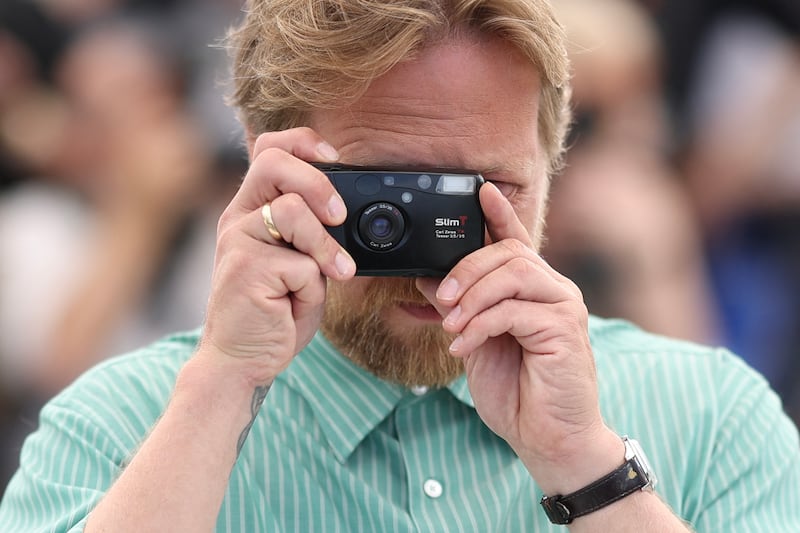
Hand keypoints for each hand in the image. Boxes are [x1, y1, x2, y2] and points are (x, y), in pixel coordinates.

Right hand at [199, 128, 355, 385]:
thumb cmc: (274, 312)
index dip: (304, 143)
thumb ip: (313, 233)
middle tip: (339, 217)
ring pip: (292, 211)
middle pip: (274, 162)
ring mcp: (237, 242)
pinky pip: (300, 264)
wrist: (243, 360)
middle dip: (319, 183)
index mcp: (251, 210)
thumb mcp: (300, 263)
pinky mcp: (246, 270)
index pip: (269, 150)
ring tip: (335, 273)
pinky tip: (296, 304)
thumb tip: (348, 211)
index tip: (334, 159)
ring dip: (325, 246)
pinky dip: (312, 288)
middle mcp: (238, 218)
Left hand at [417, 182, 620, 492]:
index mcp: (533, 290)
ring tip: (450, 325)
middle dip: (466, 269)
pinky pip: (514, 310)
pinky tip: (462, 346)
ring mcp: (564, 307)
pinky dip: (480, 325)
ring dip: (471, 297)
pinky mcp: (565, 328)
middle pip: (508, 253)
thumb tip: (428, 278)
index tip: (480, 190)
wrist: (547, 438)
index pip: (516, 242)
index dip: (498, 214)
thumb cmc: (517, 391)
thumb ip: (459, 308)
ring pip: (512, 274)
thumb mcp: (476, 342)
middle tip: (441, 298)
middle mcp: (554, 291)